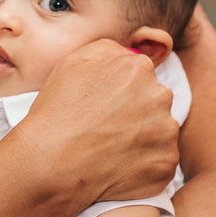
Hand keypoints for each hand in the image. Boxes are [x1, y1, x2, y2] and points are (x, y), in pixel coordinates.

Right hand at [20, 38, 178, 202]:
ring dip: (143, 139)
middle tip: (107, 129)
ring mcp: (166, 132)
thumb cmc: (57, 111)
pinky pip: (161, 162)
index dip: (121, 93)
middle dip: (137, 114)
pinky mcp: (166, 164)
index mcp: (140, 69)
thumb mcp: (74, 61)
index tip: (104, 108)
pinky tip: (118, 166)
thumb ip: (110, 50)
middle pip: (154, 103)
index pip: (141, 77)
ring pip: (160, 132)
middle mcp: (160, 96)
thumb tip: (131, 55)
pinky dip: (145, 165)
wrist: (49, 162)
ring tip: (110, 150)